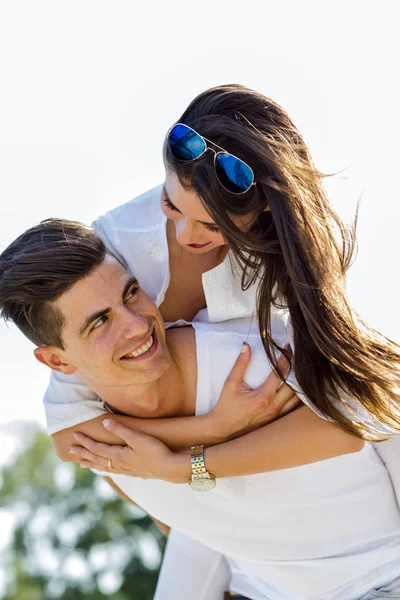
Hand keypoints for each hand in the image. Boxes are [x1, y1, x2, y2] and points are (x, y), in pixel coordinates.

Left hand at [68, 419, 187, 482]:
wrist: (170, 469)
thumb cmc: (155, 451)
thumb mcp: (137, 437)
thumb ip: (120, 429)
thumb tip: (104, 422)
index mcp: (118, 456)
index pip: (96, 447)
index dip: (85, 441)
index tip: (73, 435)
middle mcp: (120, 465)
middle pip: (97, 459)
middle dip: (83, 453)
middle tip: (69, 451)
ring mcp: (127, 470)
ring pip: (104, 467)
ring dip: (92, 463)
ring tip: (83, 463)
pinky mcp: (135, 472)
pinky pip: (114, 471)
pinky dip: (106, 469)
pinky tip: (108, 469)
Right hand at [210, 343, 299, 439]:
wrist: (223, 430)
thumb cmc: (225, 407)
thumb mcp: (230, 384)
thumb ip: (240, 365)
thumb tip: (246, 347)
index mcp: (262, 397)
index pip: (280, 373)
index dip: (285, 358)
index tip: (288, 348)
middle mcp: (273, 407)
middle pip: (294, 385)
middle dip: (296, 369)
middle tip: (296, 357)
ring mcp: (277, 416)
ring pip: (297, 398)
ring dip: (299, 384)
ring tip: (298, 371)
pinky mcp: (277, 421)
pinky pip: (293, 408)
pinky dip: (297, 397)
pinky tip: (296, 388)